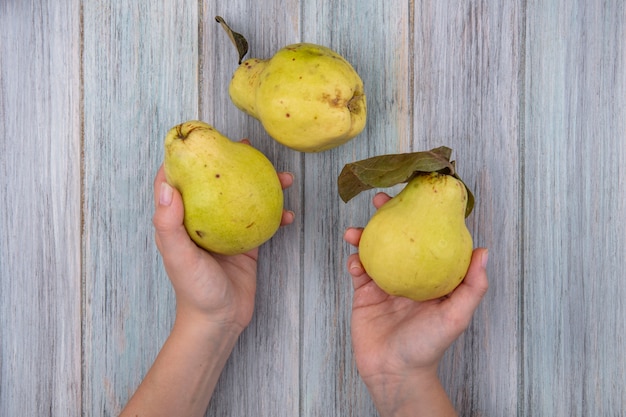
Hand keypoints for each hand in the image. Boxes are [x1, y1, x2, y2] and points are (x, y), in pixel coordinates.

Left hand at [152, 162, 293, 332]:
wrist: (220, 321)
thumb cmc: (194, 291)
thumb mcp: (178, 257)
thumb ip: (169, 224)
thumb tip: (166, 186)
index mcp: (181, 220)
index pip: (177, 180)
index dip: (186, 156)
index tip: (201, 137)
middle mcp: (203, 220)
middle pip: (217, 182)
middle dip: (233, 162)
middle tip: (249, 147)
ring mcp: (227, 230)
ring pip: (245, 197)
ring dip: (264, 184)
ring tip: (283, 177)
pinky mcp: (247, 243)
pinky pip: (264, 221)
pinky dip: (278, 215)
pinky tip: (289, 213)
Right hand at [344, 192, 487, 416]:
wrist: (395, 372)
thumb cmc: (429, 346)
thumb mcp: (456, 315)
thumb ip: (472, 285)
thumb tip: (484, 249)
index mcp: (430, 276)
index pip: (427, 239)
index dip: (422, 216)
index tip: (416, 197)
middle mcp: (408, 274)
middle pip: (397, 237)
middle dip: (388, 216)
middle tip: (381, 200)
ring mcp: (384, 282)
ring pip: (373, 250)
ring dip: (363, 236)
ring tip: (354, 231)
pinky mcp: (364, 294)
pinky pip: (358, 270)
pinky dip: (354, 261)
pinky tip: (354, 259)